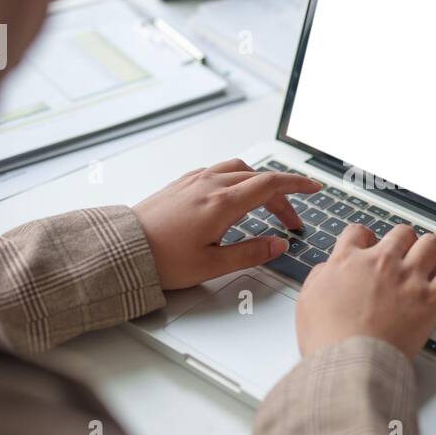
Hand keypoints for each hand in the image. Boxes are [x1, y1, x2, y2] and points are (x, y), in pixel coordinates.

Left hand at [133, 159, 319, 288]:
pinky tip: (233, 197)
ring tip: (265, 206)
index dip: (297, 185)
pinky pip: (217, 171)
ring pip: (238, 169)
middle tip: (290, 220)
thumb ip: (251, 252)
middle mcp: (210, 185)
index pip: (271, 185)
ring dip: (258, 183)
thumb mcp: (213, 265)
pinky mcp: (181, 183)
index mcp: (222, 203)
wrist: (122, 249)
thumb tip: (278, 244)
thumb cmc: (162, 259)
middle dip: (281, 196)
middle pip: (258, 178)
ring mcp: (194, 181)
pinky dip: (236, 179)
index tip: (314, 188)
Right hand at [295, 224, 435, 358]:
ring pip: (431, 244)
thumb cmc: (326, 340)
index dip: (366, 239)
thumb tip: (329, 269)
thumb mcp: (307, 301)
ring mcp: (409, 278)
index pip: (359, 231)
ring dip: (429, 254)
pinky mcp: (431, 299)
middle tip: (401, 262)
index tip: (369, 250)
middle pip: (401, 233)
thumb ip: (320, 277)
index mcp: (348, 261)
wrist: (348, 363)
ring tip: (426, 270)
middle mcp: (381, 262)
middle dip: (402, 244)